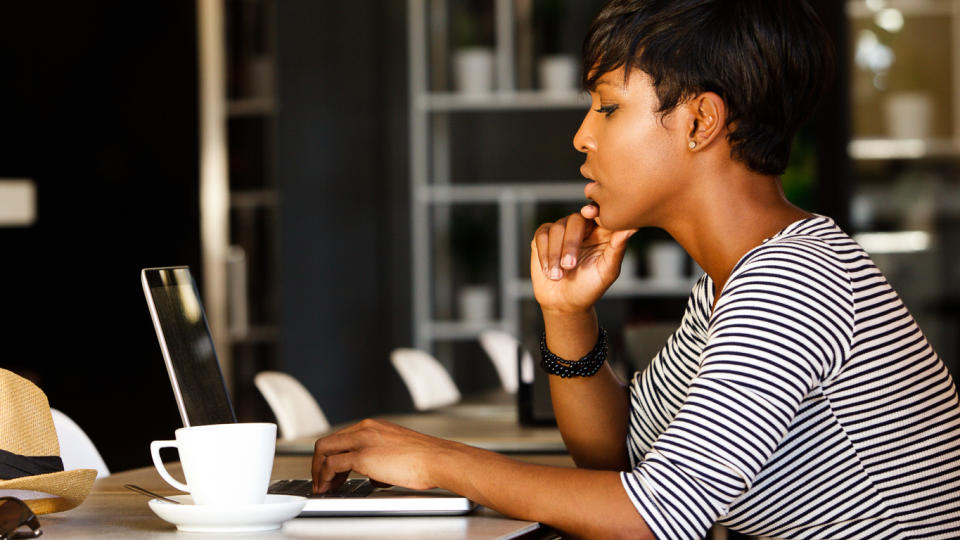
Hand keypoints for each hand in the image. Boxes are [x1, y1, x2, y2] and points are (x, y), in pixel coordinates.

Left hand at [311, 419, 457, 493]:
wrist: (438, 459)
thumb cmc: (426, 459)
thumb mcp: (399, 452)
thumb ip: (382, 460)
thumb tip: (374, 476)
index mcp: (375, 426)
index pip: (342, 437)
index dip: (332, 455)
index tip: (331, 470)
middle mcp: (366, 429)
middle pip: (328, 442)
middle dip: (319, 462)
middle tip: (321, 479)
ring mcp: (363, 441)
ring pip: (324, 450)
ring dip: (319, 470)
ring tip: (322, 486)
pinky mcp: (363, 456)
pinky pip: (332, 464)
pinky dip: (324, 477)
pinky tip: (328, 488)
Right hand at [531, 205, 635, 312]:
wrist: (564, 303)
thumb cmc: (590, 287)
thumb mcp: (607, 271)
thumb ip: (618, 248)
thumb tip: (633, 228)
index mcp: (601, 232)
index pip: (599, 214)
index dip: (594, 210)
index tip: (588, 213)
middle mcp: (581, 228)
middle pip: (575, 220)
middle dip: (570, 243)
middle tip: (570, 266)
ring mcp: (562, 231)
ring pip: (557, 229)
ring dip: (555, 254)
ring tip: (558, 276)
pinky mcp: (543, 237)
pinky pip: (542, 236)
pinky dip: (544, 255)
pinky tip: (549, 271)